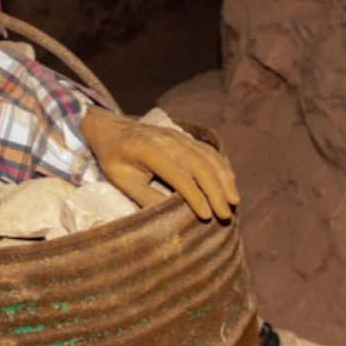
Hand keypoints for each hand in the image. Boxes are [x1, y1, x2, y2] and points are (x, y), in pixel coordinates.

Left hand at [79, 107, 240, 221]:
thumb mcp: (121, 180)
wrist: (111, 128)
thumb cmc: (113, 157)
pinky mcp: (184, 137)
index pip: (180, 176)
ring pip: (210, 157)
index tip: (207, 217)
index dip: (195, 197)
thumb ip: (145, 196)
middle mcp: (170, 141)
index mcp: (151, 151)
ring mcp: (179, 137)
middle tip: (226, 215)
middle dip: (217, 192)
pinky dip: (222, 166)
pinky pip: (209, 150)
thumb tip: (170, 215)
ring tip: (234, 201)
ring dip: (224, 180)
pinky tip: (230, 181)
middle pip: (202, 166)